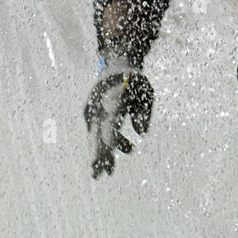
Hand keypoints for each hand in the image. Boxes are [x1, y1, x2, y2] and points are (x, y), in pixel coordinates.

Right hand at [84, 57, 153, 178]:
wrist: (116, 64)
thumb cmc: (135, 80)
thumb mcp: (146, 93)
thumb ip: (144, 113)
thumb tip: (141, 134)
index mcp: (114, 98)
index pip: (112, 122)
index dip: (112, 138)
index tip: (112, 151)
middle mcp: (100, 105)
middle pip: (99, 133)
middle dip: (99, 154)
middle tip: (97, 174)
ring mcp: (93, 109)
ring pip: (95, 136)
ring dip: (100, 154)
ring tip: (103, 174)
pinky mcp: (91, 113)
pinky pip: (96, 132)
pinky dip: (101, 145)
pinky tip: (110, 161)